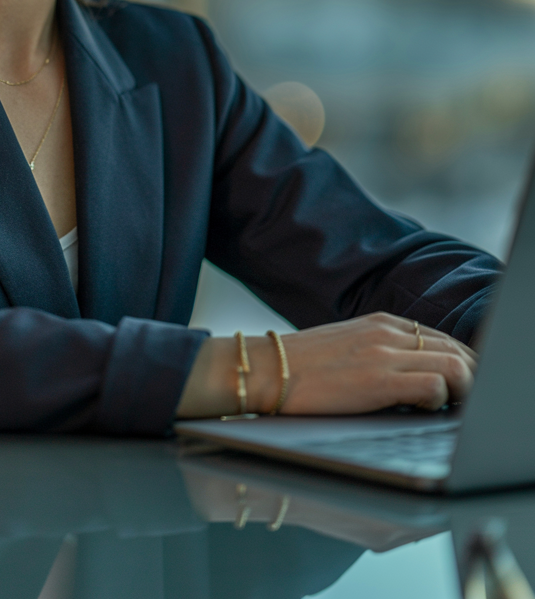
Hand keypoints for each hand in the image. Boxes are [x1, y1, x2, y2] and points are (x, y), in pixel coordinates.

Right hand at [176, 313, 476, 418]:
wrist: (264, 370)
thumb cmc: (300, 368)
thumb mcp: (347, 346)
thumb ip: (379, 351)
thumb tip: (410, 373)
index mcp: (381, 323)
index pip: (443, 339)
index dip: (460, 365)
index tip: (459, 390)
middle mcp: (388, 332)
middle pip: (457, 349)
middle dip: (470, 378)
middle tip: (460, 404)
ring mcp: (385, 353)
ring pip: (456, 364)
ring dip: (464, 389)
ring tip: (449, 410)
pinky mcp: (379, 379)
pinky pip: (436, 384)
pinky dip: (443, 399)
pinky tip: (426, 411)